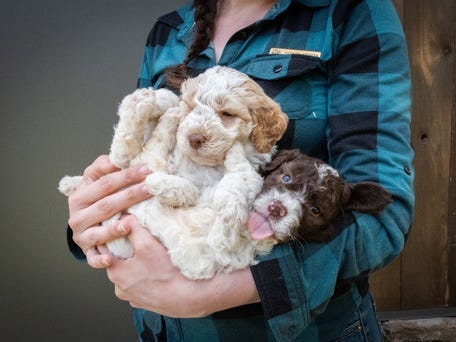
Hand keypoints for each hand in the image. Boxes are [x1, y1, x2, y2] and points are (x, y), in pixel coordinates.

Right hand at [67, 155, 151, 268]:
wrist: (82, 225)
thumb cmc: (94, 200)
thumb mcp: (94, 181)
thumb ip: (102, 167)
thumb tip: (113, 160)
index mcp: (79, 197)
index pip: (105, 184)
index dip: (125, 176)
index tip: (146, 170)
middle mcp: (78, 217)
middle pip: (107, 206)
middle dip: (130, 196)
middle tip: (150, 189)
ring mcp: (82, 236)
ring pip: (99, 232)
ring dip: (114, 229)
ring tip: (130, 224)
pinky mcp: (88, 252)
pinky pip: (93, 258)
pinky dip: (100, 260)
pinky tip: (110, 259)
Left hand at [107, 215, 260, 316]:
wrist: (189, 297)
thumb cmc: (167, 272)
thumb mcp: (147, 243)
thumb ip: (132, 227)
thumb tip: (124, 217)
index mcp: (115, 273)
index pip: (104, 250)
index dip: (111, 237)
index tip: (120, 230)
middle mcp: (120, 288)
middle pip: (117, 263)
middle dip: (126, 251)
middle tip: (138, 240)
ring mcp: (134, 298)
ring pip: (130, 275)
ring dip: (137, 266)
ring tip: (150, 256)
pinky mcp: (147, 303)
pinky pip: (142, 286)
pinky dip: (147, 278)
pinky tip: (158, 271)